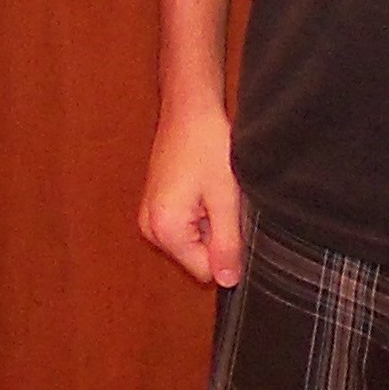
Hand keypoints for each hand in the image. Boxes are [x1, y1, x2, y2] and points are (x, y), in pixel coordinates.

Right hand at [138, 100, 244, 287]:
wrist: (190, 107)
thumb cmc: (208, 145)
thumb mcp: (227, 197)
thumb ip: (227, 243)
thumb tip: (227, 282)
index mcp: (165, 230)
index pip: (206, 271)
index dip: (230, 252)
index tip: (238, 220)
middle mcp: (150, 228)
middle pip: (198, 256)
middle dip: (220, 235)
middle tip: (227, 200)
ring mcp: (151, 216)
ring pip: (195, 239)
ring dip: (213, 221)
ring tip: (216, 189)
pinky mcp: (158, 204)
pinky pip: (188, 223)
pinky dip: (204, 210)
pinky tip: (209, 185)